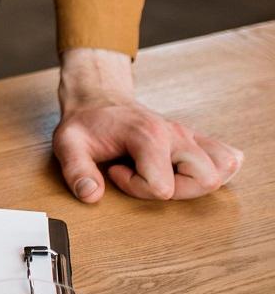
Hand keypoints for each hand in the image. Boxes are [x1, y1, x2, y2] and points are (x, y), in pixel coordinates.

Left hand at [52, 47, 243, 201]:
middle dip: (176, 192)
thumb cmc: (86, 123)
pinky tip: (184, 170)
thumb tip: (91, 195)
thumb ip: (76, 170)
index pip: (163, 186)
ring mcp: (189, 136)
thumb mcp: (68, 143)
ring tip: (164, 174)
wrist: (98, 99)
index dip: (136, 188)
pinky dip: (216, 170)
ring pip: (224, 169)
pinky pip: (226, 156)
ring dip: (197, 183)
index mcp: (148, 135)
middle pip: (206, 180)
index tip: (116, 172)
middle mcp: (176, 134)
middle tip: (144, 177)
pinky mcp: (196, 139)